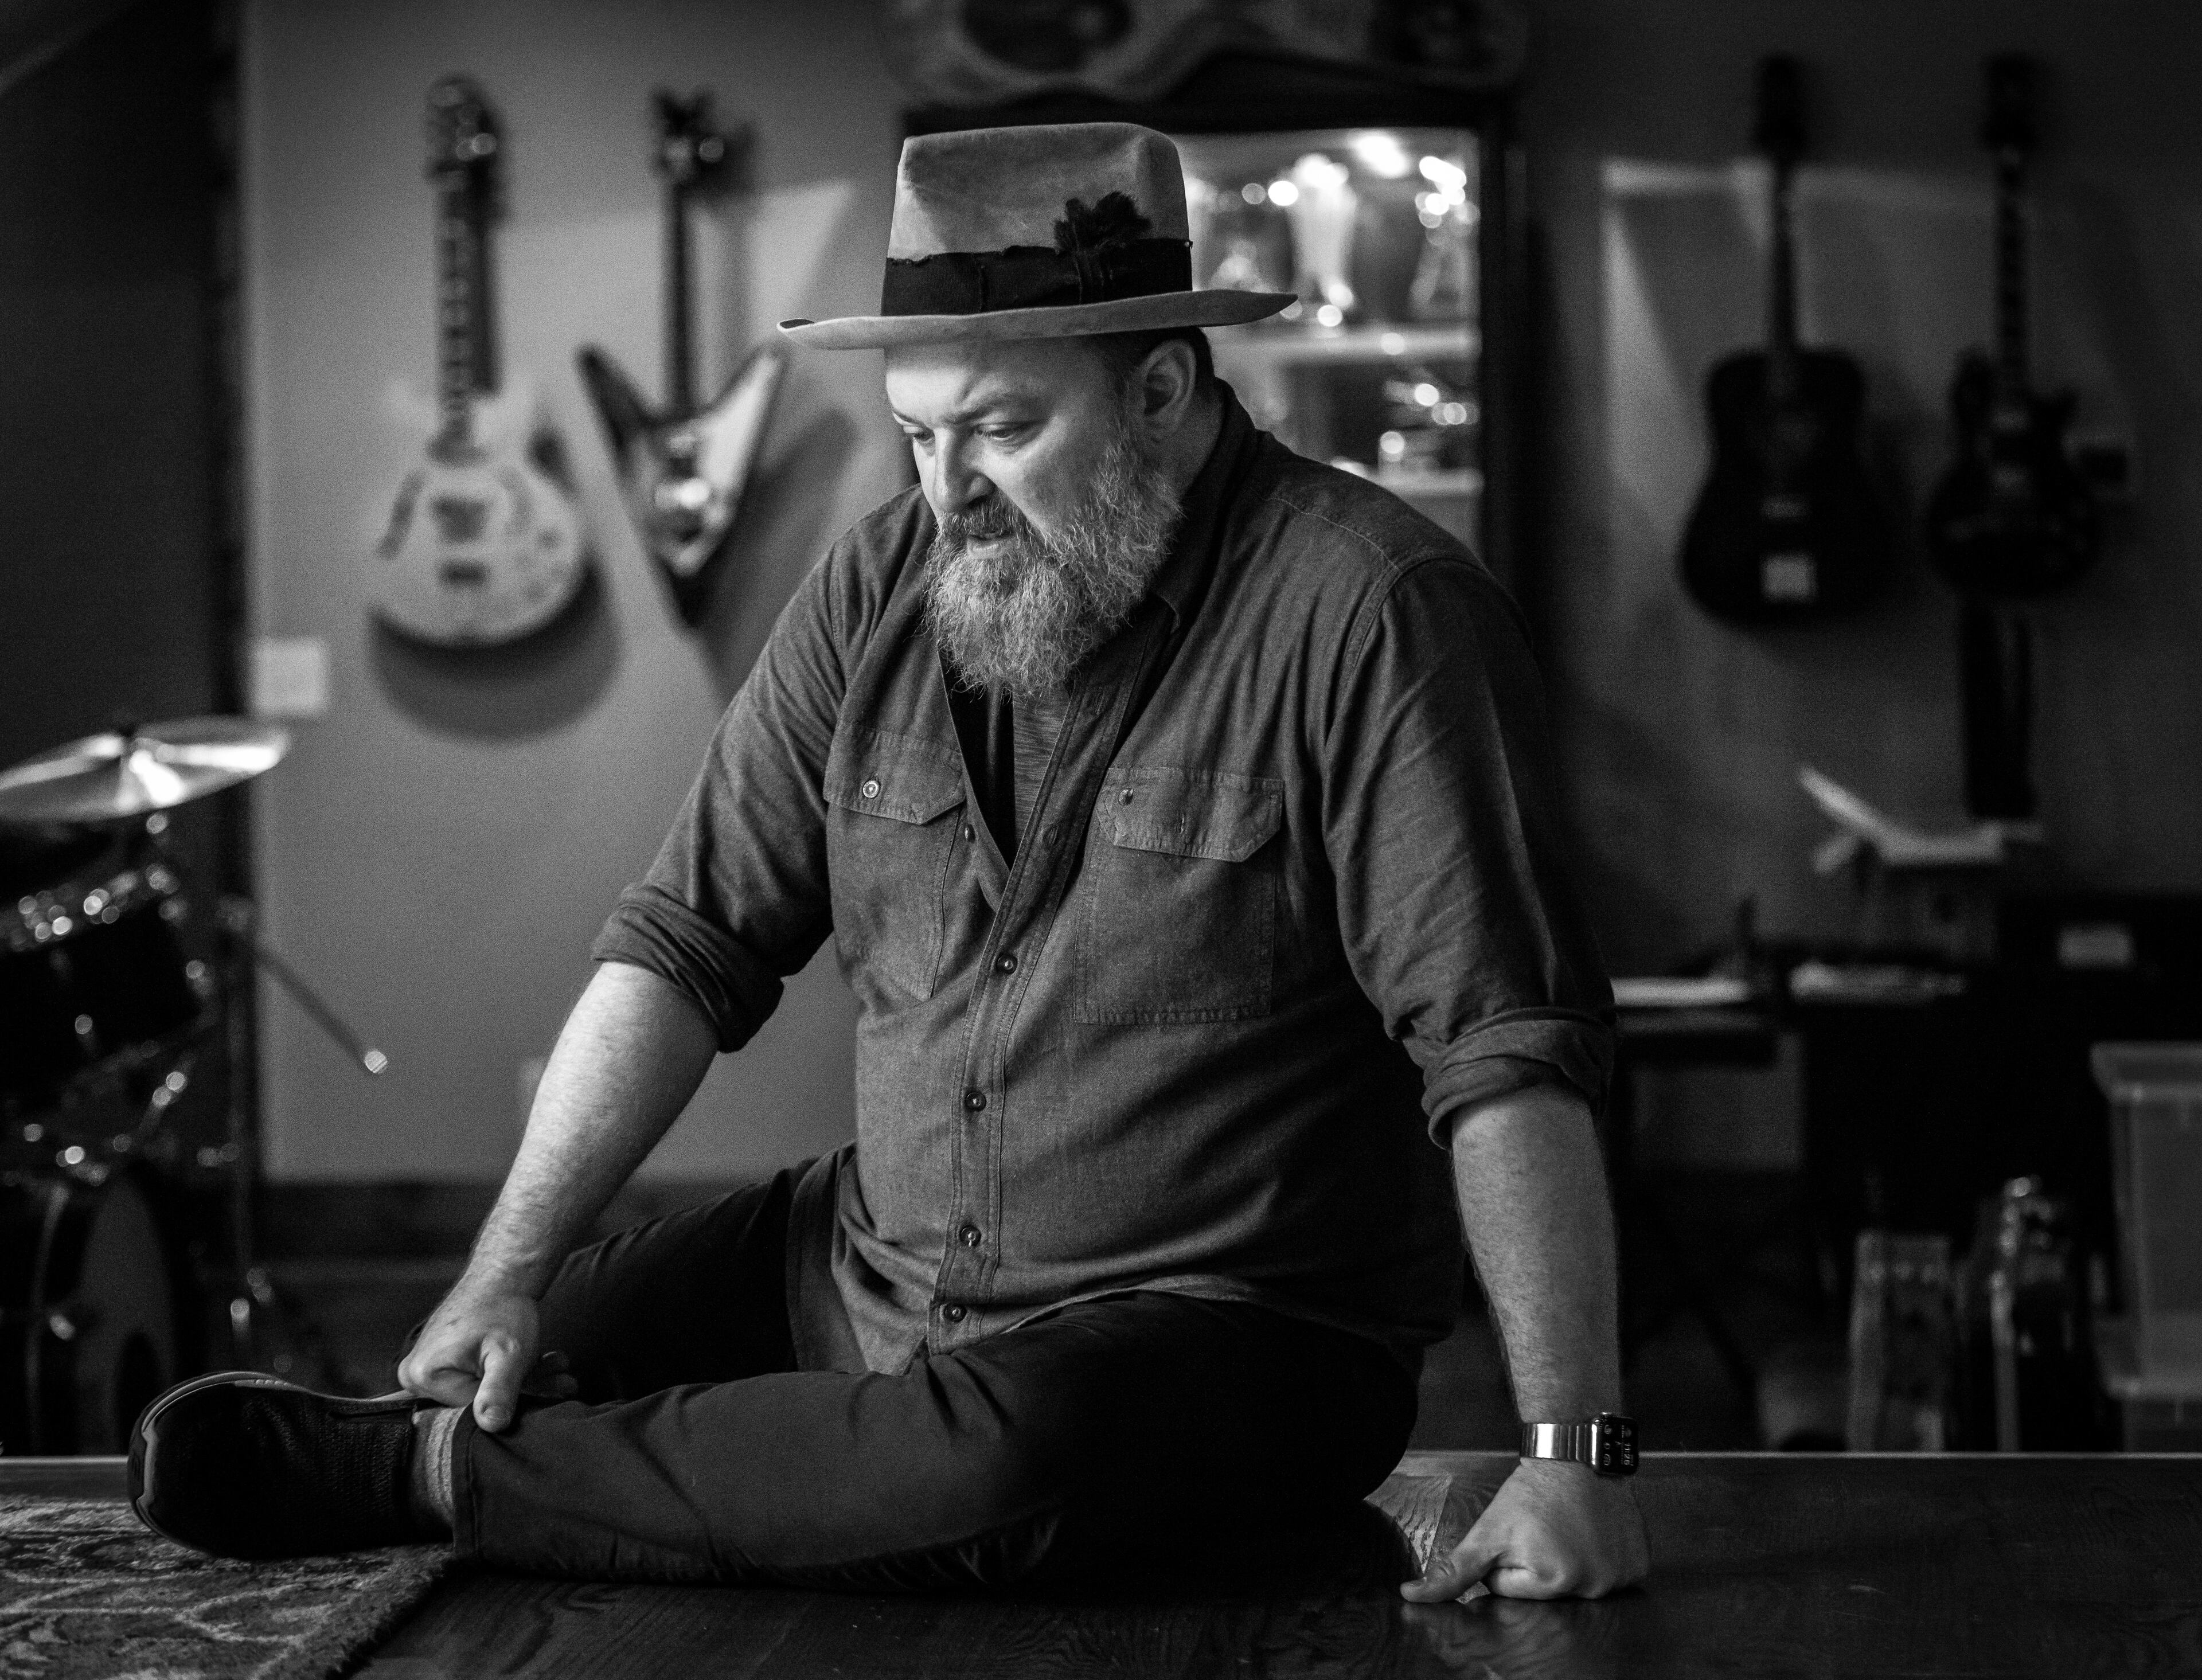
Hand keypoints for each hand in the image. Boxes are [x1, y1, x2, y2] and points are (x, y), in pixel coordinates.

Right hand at [396, 1288, 575, 1431]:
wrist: (502, 1274)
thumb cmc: (503, 1308)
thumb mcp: (508, 1353)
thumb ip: (499, 1390)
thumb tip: (492, 1425)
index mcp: (423, 1375)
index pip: (471, 1410)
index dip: (514, 1403)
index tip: (552, 1392)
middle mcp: (415, 1375)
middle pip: (478, 1399)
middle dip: (526, 1390)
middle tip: (564, 1380)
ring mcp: (429, 1368)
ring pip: (485, 1389)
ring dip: (527, 1381)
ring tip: (560, 1367)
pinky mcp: (444, 1362)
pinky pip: (480, 1378)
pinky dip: (512, 1372)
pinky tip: (545, 1362)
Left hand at [1400, 1458, 1647, 1601]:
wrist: (1576, 1453)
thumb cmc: (1531, 1491)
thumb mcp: (1486, 1530)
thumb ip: (1452, 1570)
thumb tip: (1412, 1596)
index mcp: (1555, 1583)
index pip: (1510, 1591)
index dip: (1504, 1562)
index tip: (1518, 1534)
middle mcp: (1594, 1588)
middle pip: (1544, 1593)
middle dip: (1534, 1566)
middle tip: (1542, 1530)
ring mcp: (1621, 1578)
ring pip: (1575, 1584)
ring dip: (1566, 1561)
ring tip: (1567, 1528)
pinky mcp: (1638, 1565)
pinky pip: (1608, 1574)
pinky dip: (1597, 1557)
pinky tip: (1591, 1532)